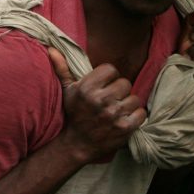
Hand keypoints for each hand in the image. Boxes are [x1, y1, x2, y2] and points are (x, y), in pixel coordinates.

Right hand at [46, 48, 145, 163]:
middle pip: (125, 83)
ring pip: (134, 98)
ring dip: (128, 104)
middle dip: (119, 91)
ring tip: (118, 109)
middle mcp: (100, 100)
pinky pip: (141, 113)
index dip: (109, 77)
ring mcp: (114, 114)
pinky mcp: (125, 128)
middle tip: (112, 99)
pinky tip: (125, 118)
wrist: (78, 144)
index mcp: (87, 88)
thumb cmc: (75, 114)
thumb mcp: (67, 91)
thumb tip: (52, 49)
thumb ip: (62, 68)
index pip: (111, 70)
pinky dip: (136, 116)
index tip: (105, 85)